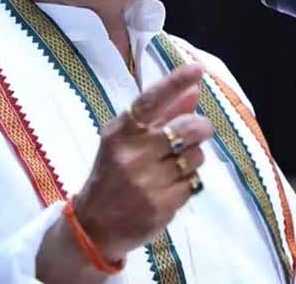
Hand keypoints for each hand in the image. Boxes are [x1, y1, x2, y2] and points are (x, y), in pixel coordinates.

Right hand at [72, 63, 214, 260]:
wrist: (94, 225)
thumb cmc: (112, 173)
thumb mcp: (126, 140)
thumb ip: (161, 114)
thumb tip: (194, 89)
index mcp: (120, 133)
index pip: (150, 101)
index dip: (175, 82)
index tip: (196, 69)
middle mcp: (133, 155)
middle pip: (187, 128)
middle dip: (201, 126)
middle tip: (199, 130)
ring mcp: (147, 183)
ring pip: (196, 157)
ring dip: (193, 158)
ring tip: (174, 165)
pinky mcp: (161, 207)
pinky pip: (194, 183)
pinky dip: (188, 181)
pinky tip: (170, 186)